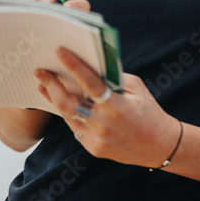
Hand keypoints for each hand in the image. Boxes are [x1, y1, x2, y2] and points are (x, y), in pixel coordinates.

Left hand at [35, 48, 178, 167]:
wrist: (159, 145)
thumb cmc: (149, 111)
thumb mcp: (136, 88)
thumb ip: (114, 77)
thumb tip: (91, 65)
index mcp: (117, 106)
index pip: (90, 83)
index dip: (74, 66)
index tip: (59, 51)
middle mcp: (104, 124)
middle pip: (68, 104)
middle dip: (51, 86)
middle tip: (40, 72)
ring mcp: (97, 139)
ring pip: (67, 116)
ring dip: (54, 100)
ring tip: (45, 86)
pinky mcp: (94, 148)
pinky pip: (76, 128)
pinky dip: (69, 114)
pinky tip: (62, 103)